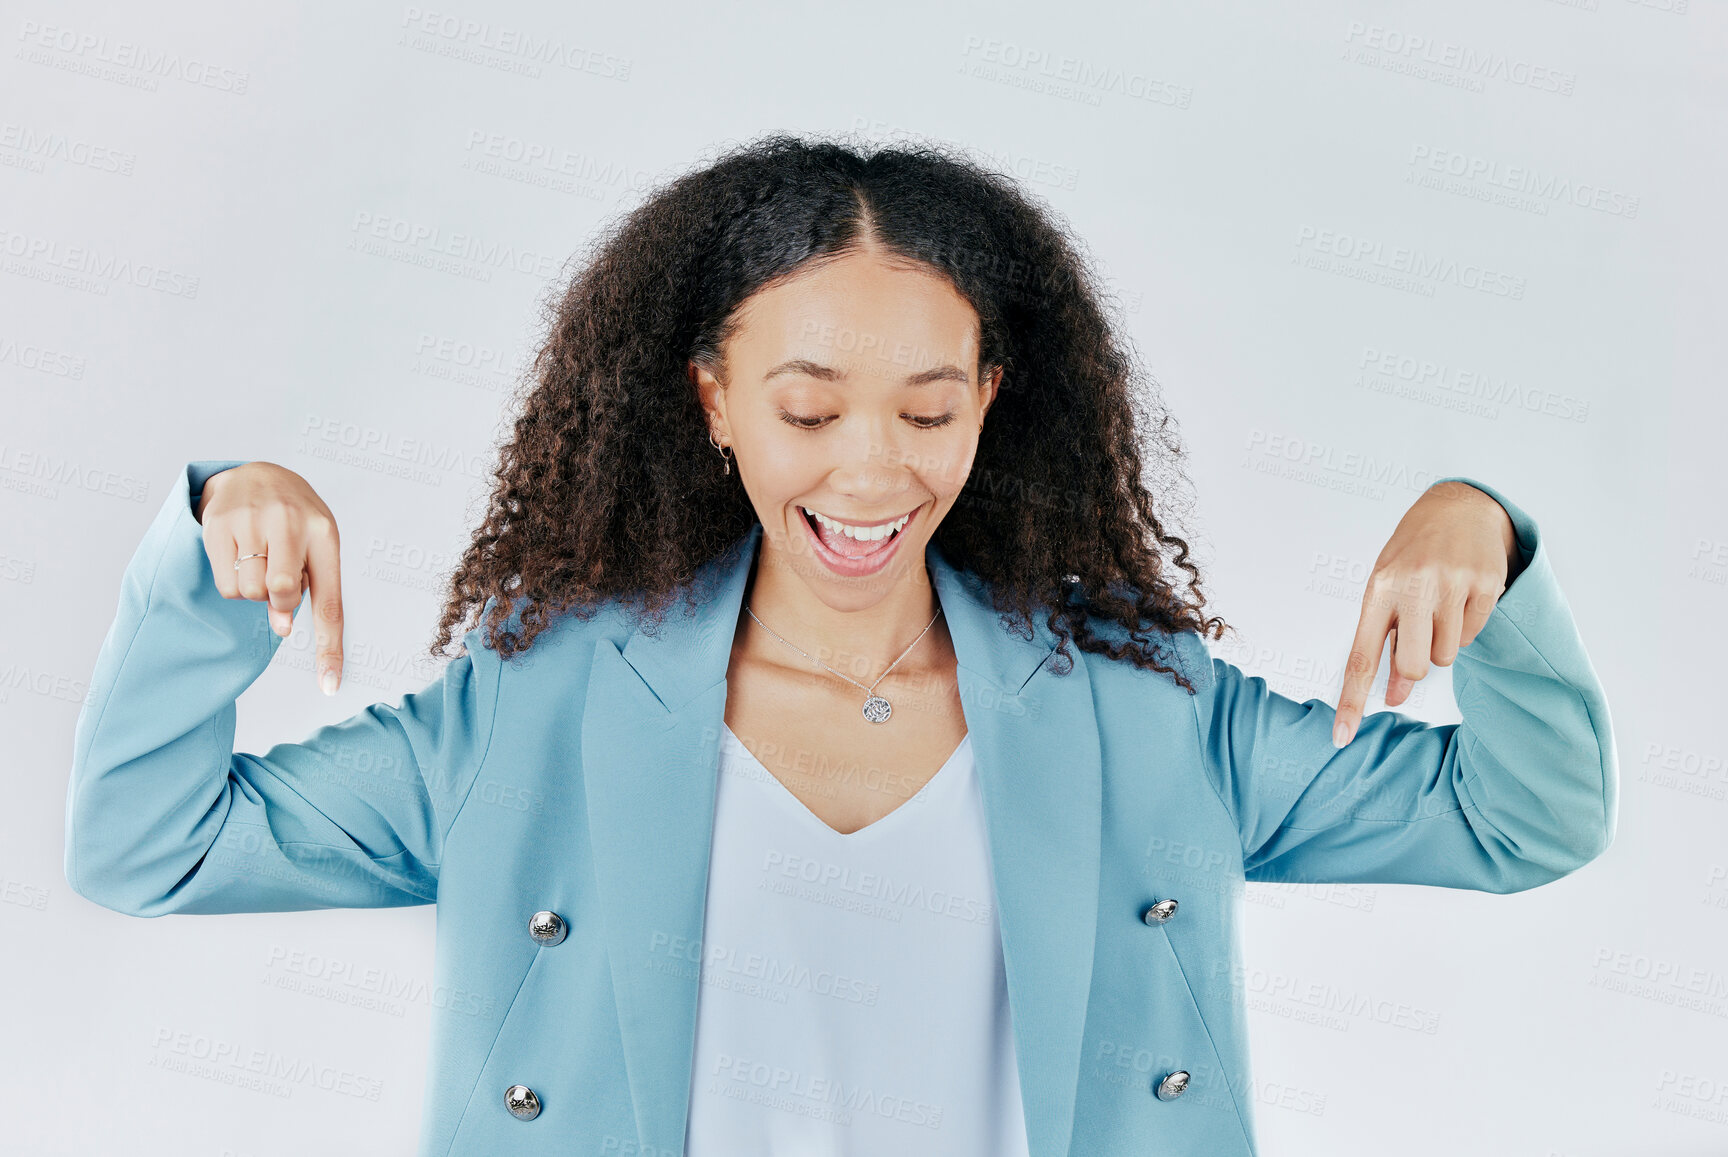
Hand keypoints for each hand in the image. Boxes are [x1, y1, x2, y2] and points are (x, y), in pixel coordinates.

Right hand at [196, 462, 344, 694]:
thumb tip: (281, 629)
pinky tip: (240, 555)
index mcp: (325, 535)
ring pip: (248, 593)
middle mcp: (290, 523)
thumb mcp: (314, 548)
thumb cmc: (295, 521)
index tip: (329, 688)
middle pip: (280, 594)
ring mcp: (251, 520)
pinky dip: (233, 583)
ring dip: (253, 591)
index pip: (329, 602)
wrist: (257, 473)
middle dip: (277, 602)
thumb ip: (306, 589)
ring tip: (260, 561)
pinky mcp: (218, 523)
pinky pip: (225, 583)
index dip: (330, 647)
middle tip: (276, 582)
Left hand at [1332, 480, 1519, 747]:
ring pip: (1447, 655)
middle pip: (1414, 666)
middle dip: (1415, 668)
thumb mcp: (1388, 592)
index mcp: (1378, 589)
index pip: (1361, 657)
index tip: (1341, 738)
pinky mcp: (1487, 583)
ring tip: (1439, 604)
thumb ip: (1387, 643)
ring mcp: (1453, 583)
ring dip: (1442, 642)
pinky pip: (1473, 635)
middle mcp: (1414, 585)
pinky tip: (1462, 595)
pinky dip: (1466, 626)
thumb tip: (1394, 698)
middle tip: (1419, 635)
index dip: (1351, 701)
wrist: (1459, 506)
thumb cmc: (1413, 557)